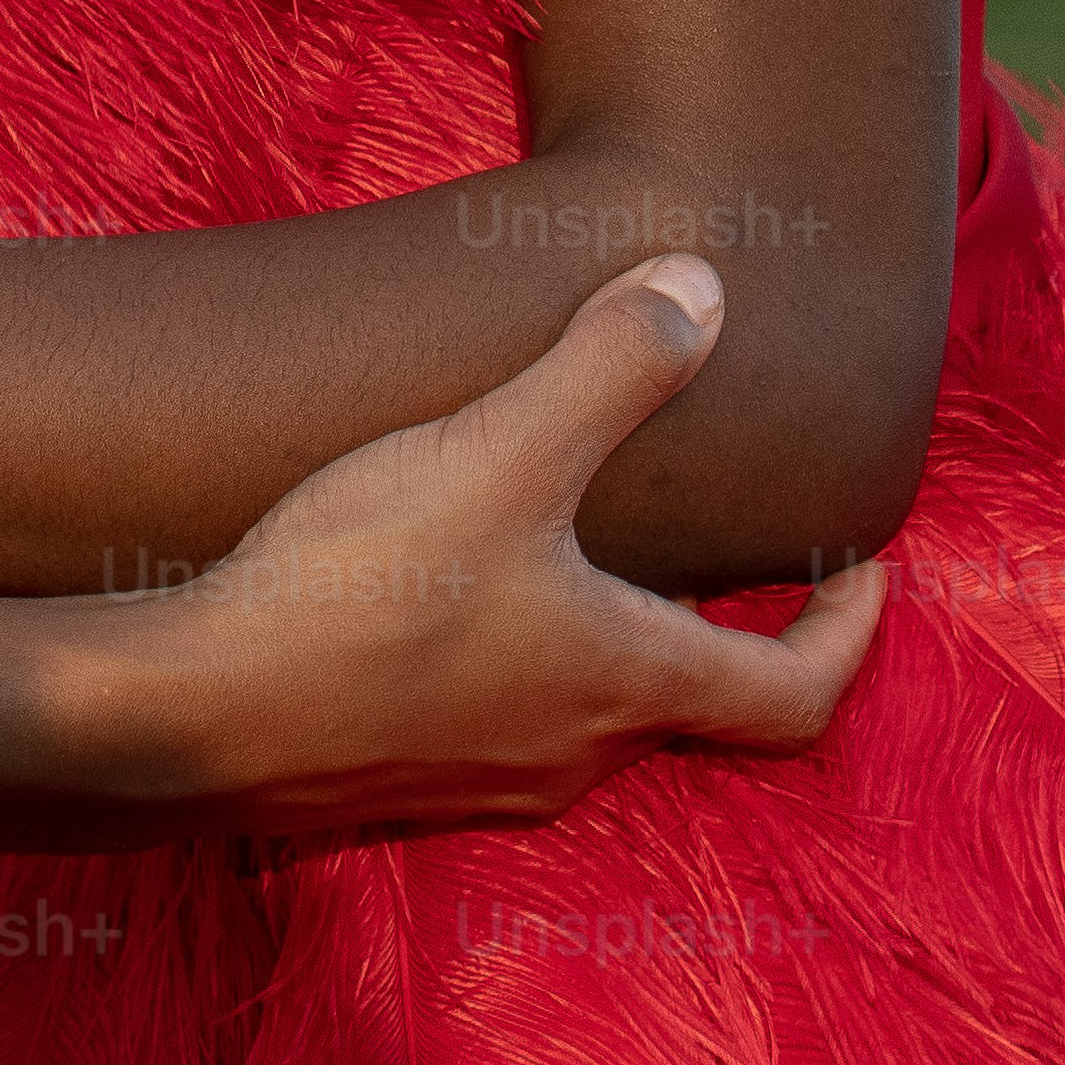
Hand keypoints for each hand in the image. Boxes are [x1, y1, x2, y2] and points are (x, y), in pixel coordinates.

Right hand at [102, 257, 886, 838]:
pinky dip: (511, 657)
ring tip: (579, 549)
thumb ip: (605, 371)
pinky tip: (446, 594)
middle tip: (728, 551)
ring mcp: (486, 775)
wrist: (201, 715)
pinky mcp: (401, 776)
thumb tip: (704, 288)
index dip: (847, 632)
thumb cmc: (363, 591)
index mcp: (628, 680)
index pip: (794, 691)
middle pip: (691, 701)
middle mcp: (575, 748)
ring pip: (587, 711)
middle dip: (720, 622)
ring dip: (607, 638)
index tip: (862, 573)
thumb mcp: (496, 454)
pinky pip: (494, 719)